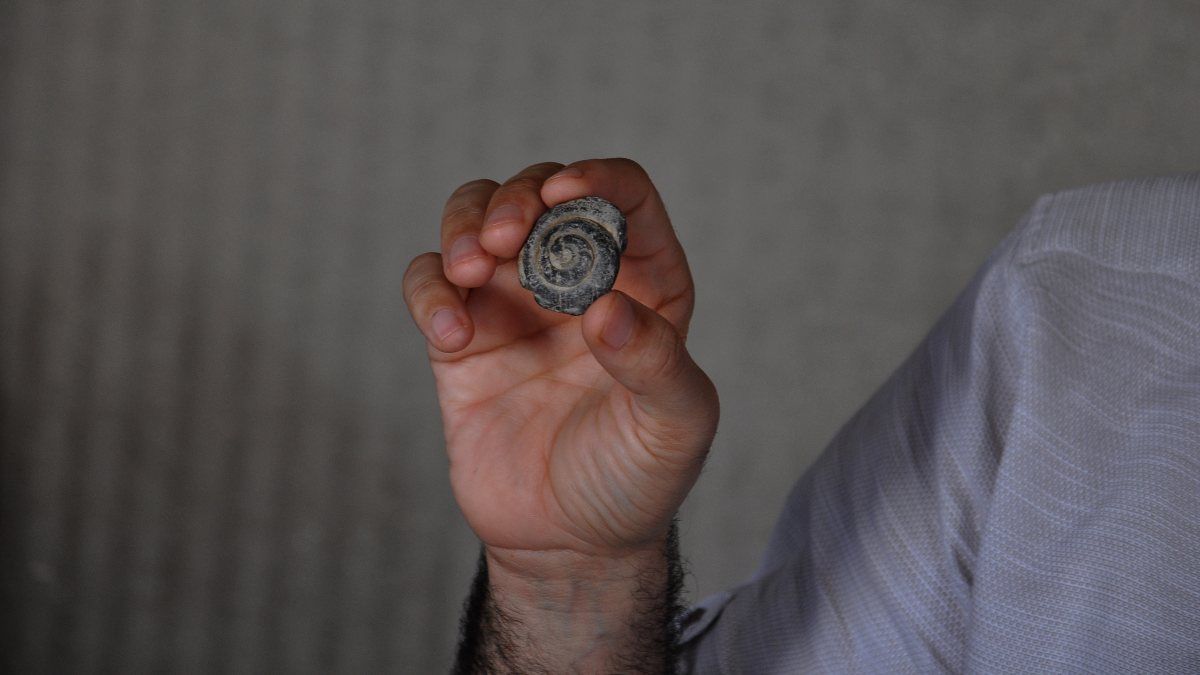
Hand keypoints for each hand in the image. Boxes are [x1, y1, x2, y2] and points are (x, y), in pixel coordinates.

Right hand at [404, 158, 718, 563]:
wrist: (569, 543)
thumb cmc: (636, 479)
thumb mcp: (673, 427)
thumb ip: (656, 364)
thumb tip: (608, 309)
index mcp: (645, 285)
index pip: (625, 200)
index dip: (598, 179)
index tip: (567, 192)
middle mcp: (577, 280)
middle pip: (539, 194)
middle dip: (517, 199)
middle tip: (504, 240)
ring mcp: (515, 304)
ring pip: (476, 218)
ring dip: (466, 225)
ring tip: (470, 269)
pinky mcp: (462, 338)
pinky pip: (431, 284)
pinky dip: (430, 293)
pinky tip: (452, 335)